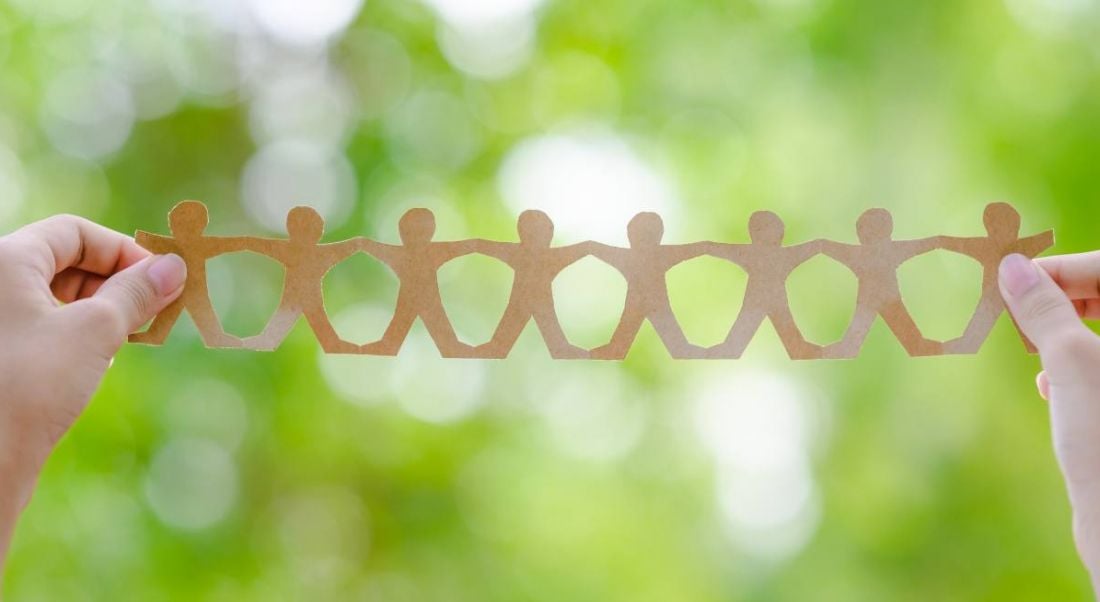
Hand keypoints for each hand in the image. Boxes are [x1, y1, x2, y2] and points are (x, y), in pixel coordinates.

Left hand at [0, 215, 185, 572]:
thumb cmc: (28, 385)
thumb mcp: (94, 331)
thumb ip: (136, 292)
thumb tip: (174, 266)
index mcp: (5, 259)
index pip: (73, 232)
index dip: (122, 250)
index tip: (161, 279)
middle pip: (66, 263)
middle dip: (117, 282)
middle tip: (158, 309)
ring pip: (59, 299)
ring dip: (104, 311)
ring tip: (136, 335)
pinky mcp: (2, 359)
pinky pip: (47, 329)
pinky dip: (82, 336)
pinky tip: (103, 360)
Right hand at [999, 252, 1099, 592]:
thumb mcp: (1069, 361)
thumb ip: (1044, 309)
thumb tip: (1013, 268)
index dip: (1063, 269)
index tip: (1016, 279)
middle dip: (1064, 301)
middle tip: (1022, 315)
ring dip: (1065, 335)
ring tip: (1035, 355)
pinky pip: (1099, 366)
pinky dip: (1075, 367)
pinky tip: (1050, 388)